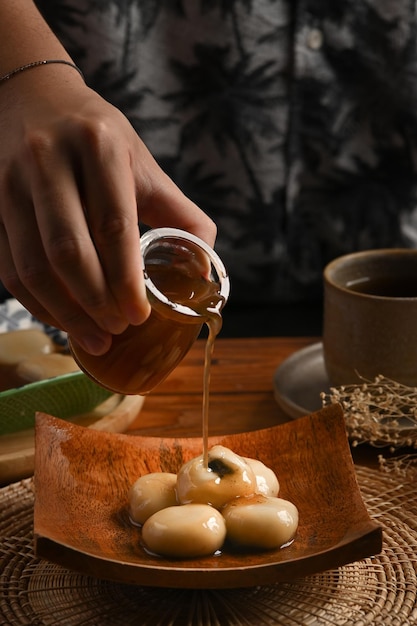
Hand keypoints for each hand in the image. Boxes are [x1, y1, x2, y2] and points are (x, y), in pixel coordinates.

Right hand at [0, 68, 215, 354]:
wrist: (34, 98)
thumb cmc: (99, 138)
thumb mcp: (144, 163)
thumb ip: (180, 213)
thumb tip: (204, 271)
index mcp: (98, 147)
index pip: (113, 224)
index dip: (126, 278)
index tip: (140, 315)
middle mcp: (47, 161)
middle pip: (67, 250)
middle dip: (95, 301)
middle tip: (119, 329)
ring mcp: (10, 183)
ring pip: (33, 265)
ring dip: (65, 312)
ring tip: (94, 338)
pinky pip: (9, 267)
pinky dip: (36, 303)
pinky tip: (63, 320)